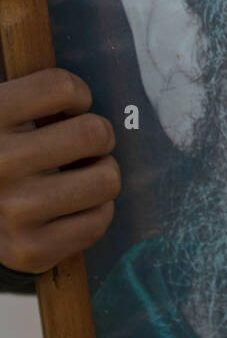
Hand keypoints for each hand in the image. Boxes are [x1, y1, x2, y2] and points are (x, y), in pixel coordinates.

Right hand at [0, 69, 119, 274]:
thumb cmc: (1, 155)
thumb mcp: (3, 116)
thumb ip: (36, 97)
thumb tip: (87, 98)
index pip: (61, 87)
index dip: (76, 96)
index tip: (66, 110)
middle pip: (94, 132)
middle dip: (97, 137)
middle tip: (81, 147)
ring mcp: (14, 210)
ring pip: (106, 179)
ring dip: (100, 175)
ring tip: (77, 176)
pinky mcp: (31, 250)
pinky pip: (99, 220)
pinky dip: (94, 211)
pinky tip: (71, 208)